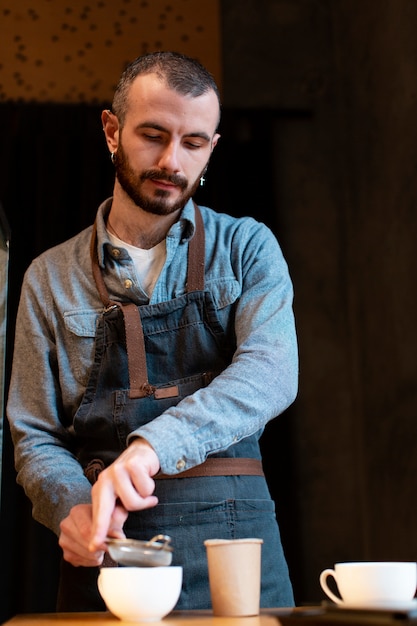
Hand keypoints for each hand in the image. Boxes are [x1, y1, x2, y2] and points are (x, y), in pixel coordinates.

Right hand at [59, 502, 126, 566]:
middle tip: (109, 545)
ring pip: (85, 554)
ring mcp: (64, 540)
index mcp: (77, 512)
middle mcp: (66, 525)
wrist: (97, 524)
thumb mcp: (115, 515)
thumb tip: (119, 537)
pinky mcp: (66, 554)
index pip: (86, 530)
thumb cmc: (105, 518)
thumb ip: (117, 524)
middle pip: (85, 543)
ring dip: (98, 554)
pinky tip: (96, 552)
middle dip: (100, 547)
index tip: (110, 544)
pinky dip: (92, 561)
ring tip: (102, 546)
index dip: (100, 539)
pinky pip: (82, 562)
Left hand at [89, 438, 159, 552]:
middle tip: (117, 540)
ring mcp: (118, 471)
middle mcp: (105, 480)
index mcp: (100, 489)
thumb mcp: (120, 496)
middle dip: (109, 525)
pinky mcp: (132, 465)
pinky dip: (150, 490)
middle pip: (107, 510)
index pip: (97, 514)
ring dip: (144, 501)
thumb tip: (116, 538)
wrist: (142, 452)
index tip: (93, 546)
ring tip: (144, 493)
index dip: (96, 531)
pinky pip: (145, 489)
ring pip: (132, 502)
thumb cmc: (132, 478)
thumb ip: (116, 513)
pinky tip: (147, 479)